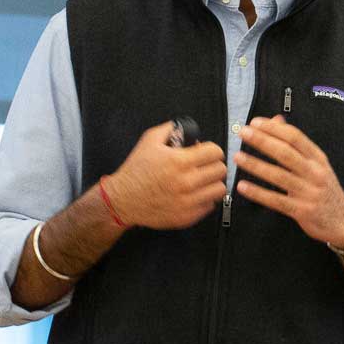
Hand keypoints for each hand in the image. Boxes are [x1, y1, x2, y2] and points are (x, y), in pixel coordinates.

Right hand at [109, 121, 225, 229]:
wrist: (123, 199)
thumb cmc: (135, 172)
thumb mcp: (148, 142)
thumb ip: (170, 130)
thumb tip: (186, 127)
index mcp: (179, 161)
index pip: (215, 152)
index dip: (211, 150)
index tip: (207, 153)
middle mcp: (186, 181)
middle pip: (221, 170)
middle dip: (212, 165)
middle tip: (203, 167)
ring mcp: (188, 200)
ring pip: (220, 189)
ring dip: (212, 183)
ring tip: (200, 181)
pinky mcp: (188, 216)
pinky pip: (211, 205)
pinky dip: (205, 199)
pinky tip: (193, 194)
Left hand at [236, 116, 343, 249]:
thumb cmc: (326, 190)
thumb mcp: (317, 164)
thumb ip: (296, 143)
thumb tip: (276, 120)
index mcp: (318, 159)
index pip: (296, 138)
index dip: (274, 129)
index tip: (255, 123)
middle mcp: (315, 173)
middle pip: (286, 153)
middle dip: (262, 141)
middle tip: (243, 133)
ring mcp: (309, 193)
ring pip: (279, 176)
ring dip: (256, 165)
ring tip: (238, 157)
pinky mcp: (303, 211)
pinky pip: (276, 200)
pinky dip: (258, 193)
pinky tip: (243, 186)